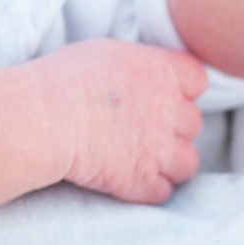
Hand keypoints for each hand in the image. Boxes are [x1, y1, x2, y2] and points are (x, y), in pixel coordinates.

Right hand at [32, 40, 208, 204]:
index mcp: (164, 72)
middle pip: (192, 123)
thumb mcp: (109, 52)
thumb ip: (139, 66)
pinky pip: (163, 191)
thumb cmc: (64, 78)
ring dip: (168, 163)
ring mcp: (161, 150)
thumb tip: (141, 77)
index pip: (197, 79)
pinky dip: (148, 189)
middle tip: (139, 128)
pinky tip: (125, 179)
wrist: (46, 118)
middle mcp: (171, 110)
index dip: (180, 89)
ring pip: (187, 162)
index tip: (156, 93)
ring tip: (140, 159)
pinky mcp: (143, 182)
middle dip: (171, 128)